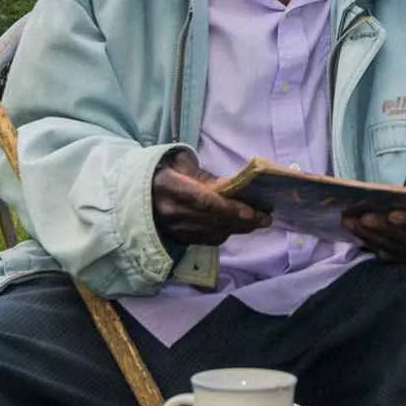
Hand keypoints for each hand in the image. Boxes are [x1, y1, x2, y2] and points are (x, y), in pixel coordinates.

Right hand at [151, 152, 267, 245]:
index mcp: (169, 188)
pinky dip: (226, 233)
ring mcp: (174, 229)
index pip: (204, 201)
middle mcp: (170, 212)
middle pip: (213, 220)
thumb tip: (232, 187)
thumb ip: (207, 177)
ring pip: (213, 233)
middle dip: (243, 220)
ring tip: (259, 221)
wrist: (139, 195)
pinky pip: (208, 240)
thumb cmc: (164, 173)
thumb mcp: (182, 164)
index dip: (229, 207)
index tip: (252, 211)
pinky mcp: (178, 239)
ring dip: (238, 228)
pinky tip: (239, 226)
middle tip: (266, 217)